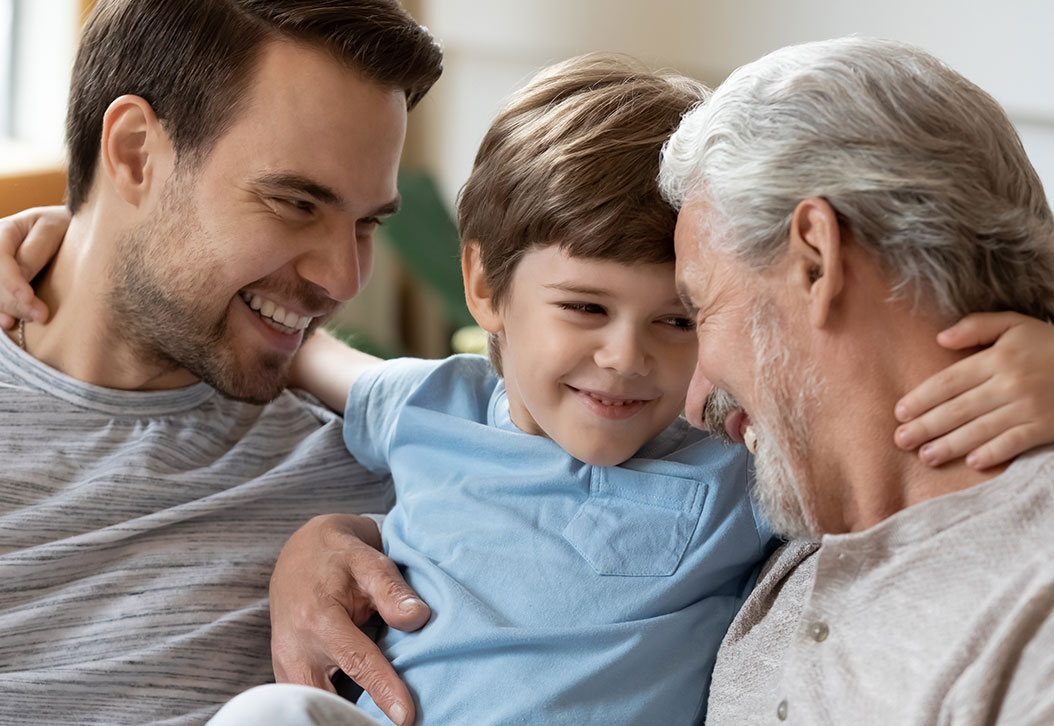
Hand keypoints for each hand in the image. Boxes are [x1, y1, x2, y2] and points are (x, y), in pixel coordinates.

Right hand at [0, 205, 70, 328]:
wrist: (66, 229)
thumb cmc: (64, 227)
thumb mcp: (54, 230)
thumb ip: (36, 250)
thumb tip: (22, 276)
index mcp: (5, 230)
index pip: (0, 259)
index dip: (11, 282)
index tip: (29, 298)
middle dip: (13, 301)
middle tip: (41, 316)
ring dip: (6, 308)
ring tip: (28, 320)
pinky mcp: (2, 280)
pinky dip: (0, 311)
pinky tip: (8, 322)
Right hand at [269, 513, 430, 725]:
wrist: (301, 551)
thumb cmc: (339, 556)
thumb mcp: (369, 561)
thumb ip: (393, 591)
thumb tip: (418, 618)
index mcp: (318, 617)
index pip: (356, 662)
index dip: (383, 689)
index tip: (406, 715)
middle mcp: (295, 647)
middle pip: (323, 699)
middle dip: (352, 718)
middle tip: (388, 724)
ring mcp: (285, 664)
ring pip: (310, 706)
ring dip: (339, 718)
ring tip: (375, 721)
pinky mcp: (285, 673)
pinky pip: (305, 702)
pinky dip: (327, 713)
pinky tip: (354, 716)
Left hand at [894, 312, 1053, 468]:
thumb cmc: (1050, 345)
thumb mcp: (1016, 324)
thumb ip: (977, 327)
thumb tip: (940, 338)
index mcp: (997, 358)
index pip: (949, 381)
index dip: (921, 398)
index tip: (900, 413)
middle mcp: (1010, 383)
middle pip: (958, 409)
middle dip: (926, 426)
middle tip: (901, 440)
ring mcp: (1029, 407)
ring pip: (981, 429)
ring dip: (951, 445)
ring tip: (926, 456)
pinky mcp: (1046, 427)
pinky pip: (1016, 442)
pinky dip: (995, 453)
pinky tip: (973, 463)